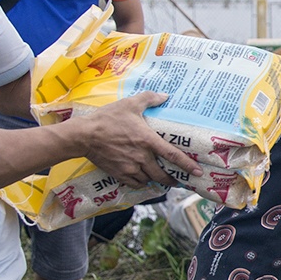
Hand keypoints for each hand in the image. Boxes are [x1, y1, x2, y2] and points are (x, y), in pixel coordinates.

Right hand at [72, 92, 201, 187]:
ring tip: (162, 179)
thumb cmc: (107, 119)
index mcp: (148, 140)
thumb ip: (149, 98)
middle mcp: (141, 157)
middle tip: (180, 180)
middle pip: (163, 175)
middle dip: (173, 180)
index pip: (173, 156)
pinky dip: (142, 183)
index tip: (198, 172)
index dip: (188, 165)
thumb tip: (165, 95)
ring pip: (150, 180)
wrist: (83, 135)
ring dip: (157, 181)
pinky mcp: (119, 173)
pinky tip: (144, 180)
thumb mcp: (129, 104)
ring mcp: (130, 167)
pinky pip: (135, 184)